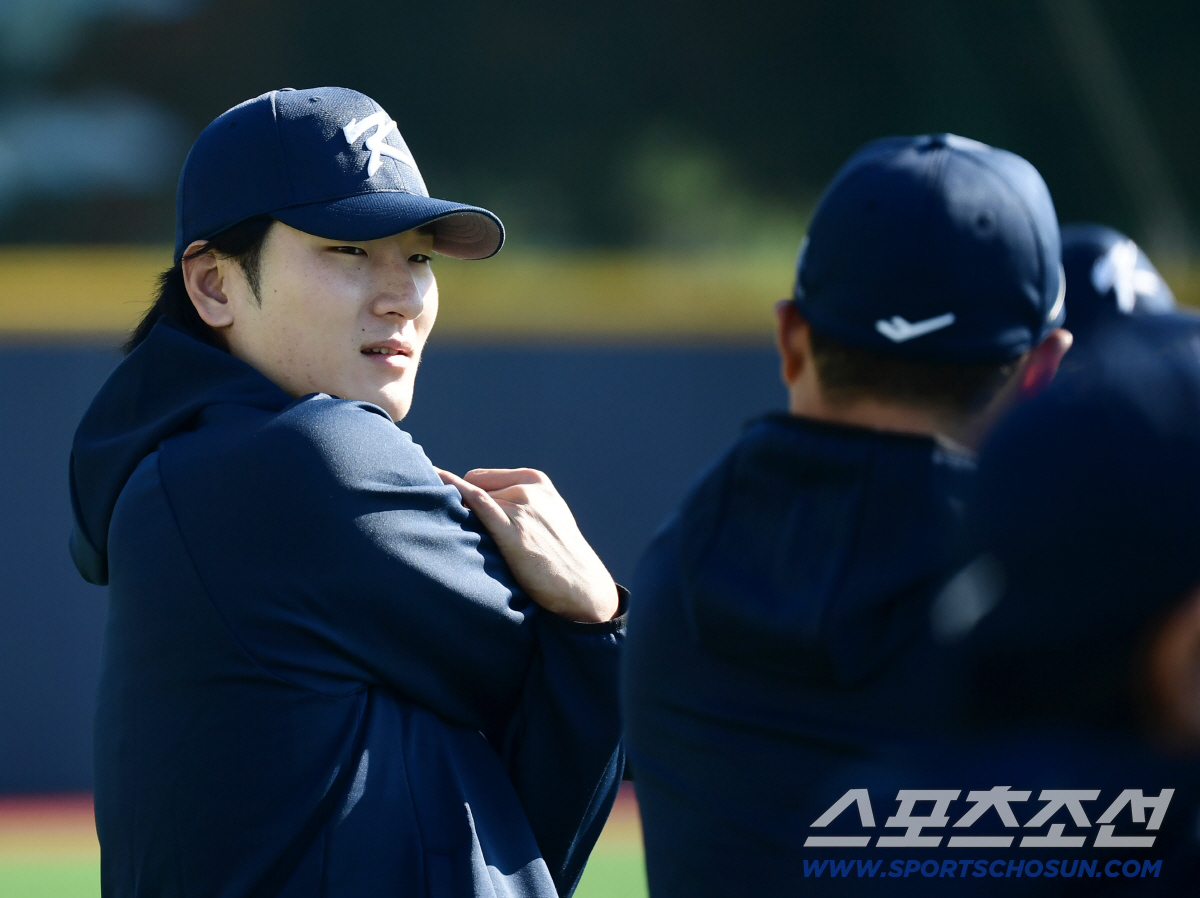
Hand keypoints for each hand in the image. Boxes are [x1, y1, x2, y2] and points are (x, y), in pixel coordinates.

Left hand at [436, 467, 618, 622]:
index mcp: (535, 481)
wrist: (581, 588)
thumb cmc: (557, 557)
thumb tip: (469, 499)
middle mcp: (528, 489)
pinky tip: (437, 484)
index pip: (480, 479)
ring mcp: (521, 508)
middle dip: (466, 511)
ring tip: (474, 548)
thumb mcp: (545, 516)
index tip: (465, 521)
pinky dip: (455, 491)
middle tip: (475, 541)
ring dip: (462, 521)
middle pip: (472, 489)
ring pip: (471, 503)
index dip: (468, 500)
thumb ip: (515, 503)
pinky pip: (477, 503)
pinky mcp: (514, 531)